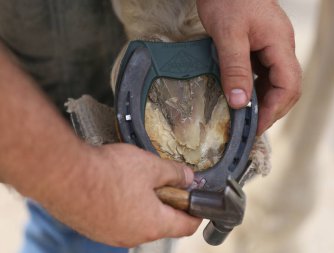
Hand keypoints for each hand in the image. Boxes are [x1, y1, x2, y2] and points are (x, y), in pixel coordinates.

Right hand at [0, 40, 199, 247]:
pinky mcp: (94, 228)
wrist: (64, 175)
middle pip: (162, 224)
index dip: (196, 213)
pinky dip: (124, 207)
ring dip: (145, 205)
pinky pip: (118, 220)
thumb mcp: (151, 167)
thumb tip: (189, 178)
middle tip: (166, 184)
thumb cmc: (108, 172)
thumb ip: (175, 174)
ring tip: (138, 182)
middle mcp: (133, 236)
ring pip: (139, 222)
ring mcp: (111, 235)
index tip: (199, 203)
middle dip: (168, 204)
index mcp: (153, 224)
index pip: (186, 226)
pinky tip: (116, 188)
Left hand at [196, 0, 301, 134]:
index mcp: (280, 44)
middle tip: (250, 128)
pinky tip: (242, 97)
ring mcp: (272, 47)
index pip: (289, 86)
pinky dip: (255, 90)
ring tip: (245, 119)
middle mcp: (281, 48)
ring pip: (275, 83)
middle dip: (270, 110)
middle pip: (286, 88)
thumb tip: (240, 103)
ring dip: (263, 102)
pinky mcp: (261, 47)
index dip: (273, 110)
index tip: (255, 127)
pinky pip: (263, 74)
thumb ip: (235, 68)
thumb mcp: (228, 35)